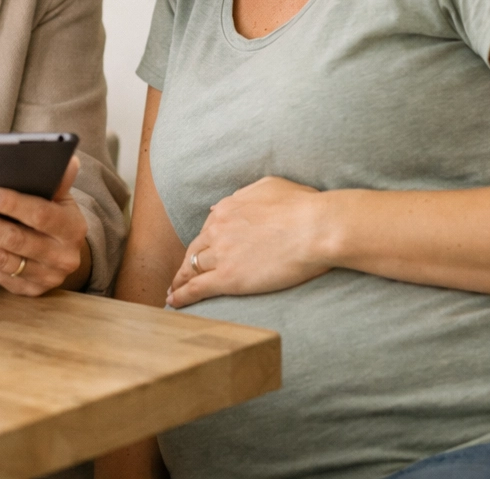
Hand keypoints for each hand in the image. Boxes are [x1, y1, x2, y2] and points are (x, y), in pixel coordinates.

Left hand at [0, 156, 90, 295]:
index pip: (41, 214)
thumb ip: (58, 180)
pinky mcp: (26, 290)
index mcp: (72, 228)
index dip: (14, 204)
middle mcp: (62, 257)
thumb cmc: (56, 216)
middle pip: (15, 240)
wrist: (64, 254)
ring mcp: (44, 277)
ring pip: (0, 260)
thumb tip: (67, 159)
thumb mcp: (61, 197)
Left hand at [167, 176, 329, 307]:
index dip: (205, 244)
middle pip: (195, 249)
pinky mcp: (228, 277)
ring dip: (181, 281)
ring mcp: (221, 253)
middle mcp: (218, 228)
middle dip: (187, 263)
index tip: (203, 252)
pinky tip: (174, 303)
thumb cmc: (303, 206)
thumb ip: (243, 195)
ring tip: (174, 293)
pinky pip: (197, 288)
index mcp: (228, 208)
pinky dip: (182, 296)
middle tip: (180, 276)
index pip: (209, 229)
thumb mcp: (269, 186)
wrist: (316, 228)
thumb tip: (221, 206)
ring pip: (192, 269)